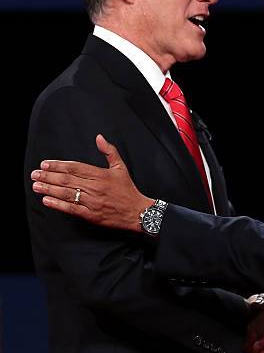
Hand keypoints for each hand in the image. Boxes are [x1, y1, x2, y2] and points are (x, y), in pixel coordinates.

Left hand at [31, 134, 152, 231]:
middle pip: (67, 180)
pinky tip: (47, 200)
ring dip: (49, 189)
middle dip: (48, 176)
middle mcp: (95, 187)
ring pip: (66, 193)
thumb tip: (99, 137)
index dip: (58, 165)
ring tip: (36, 186)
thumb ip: (109, 151)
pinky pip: (71, 208)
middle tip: (35, 174)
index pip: (75, 168)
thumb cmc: (128, 190)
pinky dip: (58, 204)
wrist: (137, 211)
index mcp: (101, 174)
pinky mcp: (91, 215)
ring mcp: (92, 201)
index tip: (45, 164)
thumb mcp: (121, 167)